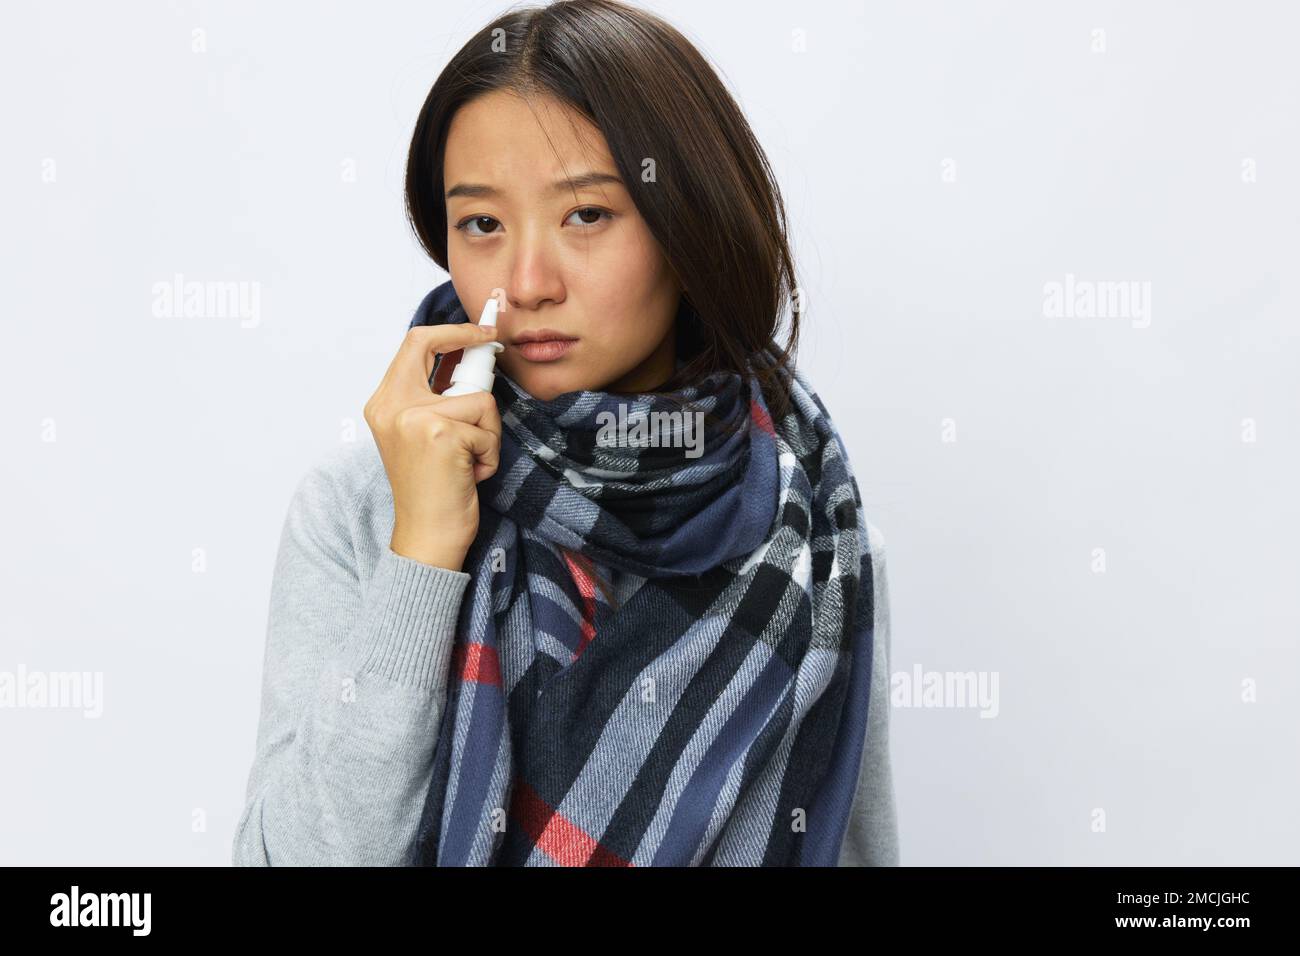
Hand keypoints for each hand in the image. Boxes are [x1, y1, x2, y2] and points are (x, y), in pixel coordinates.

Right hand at [363, 323, 501, 570]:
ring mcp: (414, 419)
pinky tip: (471, 475)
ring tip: (469, 461)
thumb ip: (434, 399)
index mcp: (383, 404)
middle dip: (471, 341)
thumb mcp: (421, 437)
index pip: (413, 344)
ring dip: (487, 433)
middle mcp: (390, 406)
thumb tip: (470, 358)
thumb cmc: (433, 490)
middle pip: (434, 345)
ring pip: (478, 399)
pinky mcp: (441, 434)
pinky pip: (488, 427)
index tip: (479, 331)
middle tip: (493, 342)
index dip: (449, 331)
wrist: (428, 536)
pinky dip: (489, 453)